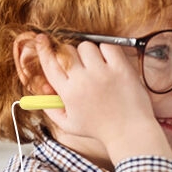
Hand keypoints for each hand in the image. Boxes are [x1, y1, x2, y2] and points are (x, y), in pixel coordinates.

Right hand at [33, 34, 169, 162]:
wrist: (129, 132)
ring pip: (86, 46)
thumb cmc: (99, 129)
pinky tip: (109, 62)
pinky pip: (108, 47)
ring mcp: (102, 73)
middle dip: (70, 55)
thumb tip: (42, 90)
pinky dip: (107, 50)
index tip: (42, 39)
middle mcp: (82, 80)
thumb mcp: (68, 125)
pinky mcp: (121, 69)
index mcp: (67, 92)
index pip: (48, 63)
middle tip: (80, 65)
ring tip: (97, 66)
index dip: (43, 49)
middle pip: (67, 51)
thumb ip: (50, 109)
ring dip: (89, 52)